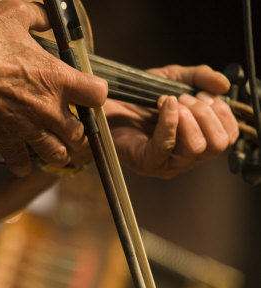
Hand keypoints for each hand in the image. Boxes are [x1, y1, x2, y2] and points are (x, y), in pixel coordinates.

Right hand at [0, 0, 106, 175]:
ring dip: (58, 152)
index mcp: (57, 79)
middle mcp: (48, 109)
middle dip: (77, 132)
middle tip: (71, 128)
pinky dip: (24, 166)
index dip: (96, 96)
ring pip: (57, 155)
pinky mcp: (6, 140)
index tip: (89, 97)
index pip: (98, 96)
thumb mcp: (15, 14)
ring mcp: (28, 128)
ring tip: (54, 147)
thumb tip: (49, 18)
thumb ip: (40, 17)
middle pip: (80, 134)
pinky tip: (24, 162)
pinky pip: (22, 164)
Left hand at [105, 65, 238, 177]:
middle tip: (184, 97)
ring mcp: (165, 163)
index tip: (203, 94)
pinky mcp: (145, 161)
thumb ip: (200, 78)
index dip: (221, 113)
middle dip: (205, 114)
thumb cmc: (140, 96)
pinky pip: (166, 146)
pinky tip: (165, 103)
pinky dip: (170, 121)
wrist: (106, 102)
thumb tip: (224, 86)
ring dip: (188, 116)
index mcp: (196, 142)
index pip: (227, 138)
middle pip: (215, 145)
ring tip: (170, 100)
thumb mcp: (174, 79)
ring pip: (196, 147)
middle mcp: (184, 158)